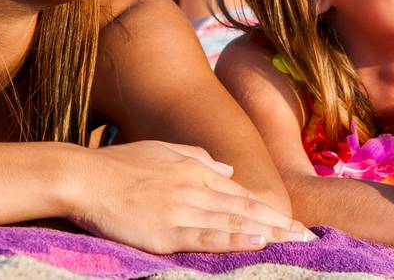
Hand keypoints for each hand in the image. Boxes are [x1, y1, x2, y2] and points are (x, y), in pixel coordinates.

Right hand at [66, 141, 311, 253]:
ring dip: (267, 232)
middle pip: (246, 207)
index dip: (270, 208)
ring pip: (233, 221)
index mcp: (194, 169)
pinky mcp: (167, 230)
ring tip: (294, 241)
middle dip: (279, 223)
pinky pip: (207, 235)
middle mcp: (195, 187)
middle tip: (309, 235)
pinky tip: (257, 241)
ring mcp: (182, 208)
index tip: (293, 221)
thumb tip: (229, 168)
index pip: (241, 193)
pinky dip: (235, 238)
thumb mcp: (163, 151)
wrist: (84, 176)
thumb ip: (198, 157)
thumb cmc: (119, 164)